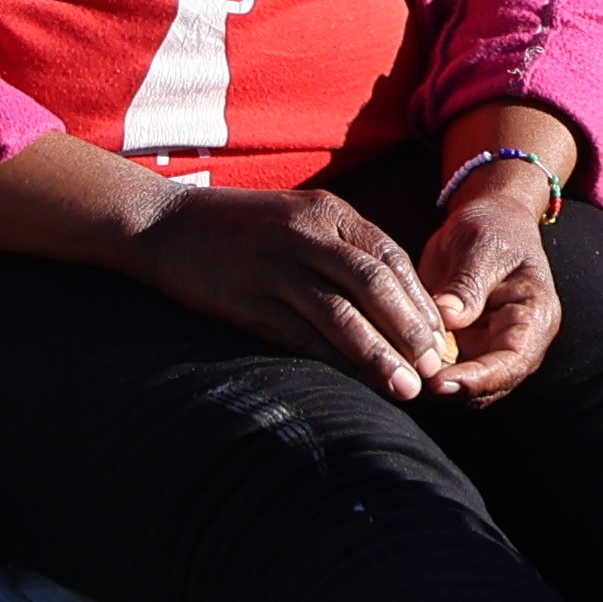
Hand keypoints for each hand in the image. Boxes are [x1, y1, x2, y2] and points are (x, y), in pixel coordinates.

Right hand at [120, 182, 457, 398]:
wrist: (162, 223)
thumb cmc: (237, 229)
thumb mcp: (296, 221)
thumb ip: (341, 252)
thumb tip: (393, 305)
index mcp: (327, 212)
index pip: (391, 258)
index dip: (421, 302)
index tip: (441, 339)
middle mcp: (307, 234)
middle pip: (376, 284)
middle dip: (411, 331)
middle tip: (435, 369)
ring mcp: (276, 264)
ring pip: (342, 314)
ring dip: (379, 355)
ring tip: (406, 389)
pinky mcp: (248, 297)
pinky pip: (301, 335)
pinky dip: (333, 362)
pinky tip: (353, 385)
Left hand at [420, 181, 564, 402]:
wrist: (487, 217)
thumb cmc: (492, 227)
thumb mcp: (482, 246)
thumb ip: (469, 283)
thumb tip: (449, 318)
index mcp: (535, 319)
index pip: (512, 364)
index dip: (476, 379)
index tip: (438, 382)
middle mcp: (518, 343)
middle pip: (489, 386)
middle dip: (451, 391)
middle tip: (408, 382)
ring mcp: (491, 348)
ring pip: (466, 387)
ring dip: (435, 389)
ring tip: (398, 377)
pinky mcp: (465, 347)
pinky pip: (446, 371)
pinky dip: (423, 373)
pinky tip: (394, 366)